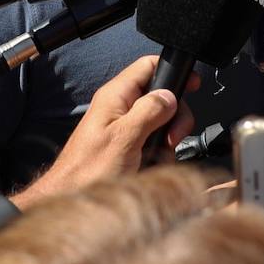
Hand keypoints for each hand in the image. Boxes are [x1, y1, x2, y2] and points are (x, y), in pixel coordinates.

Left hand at [25, 55, 196, 199]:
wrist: (72, 198)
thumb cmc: (87, 171)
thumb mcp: (124, 138)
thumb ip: (149, 112)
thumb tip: (170, 96)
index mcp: (116, 96)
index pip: (148, 65)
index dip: (172, 70)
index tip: (191, 85)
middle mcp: (120, 107)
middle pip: (161, 96)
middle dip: (174, 116)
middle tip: (172, 136)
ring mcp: (124, 126)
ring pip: (161, 121)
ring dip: (167, 138)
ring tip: (157, 155)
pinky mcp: (128, 145)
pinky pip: (153, 141)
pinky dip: (159, 152)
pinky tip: (152, 164)